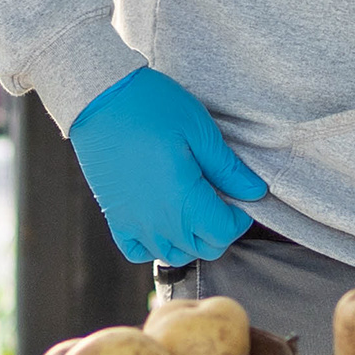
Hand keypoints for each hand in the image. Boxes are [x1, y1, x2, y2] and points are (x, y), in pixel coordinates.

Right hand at [68, 67, 265, 266]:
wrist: (99, 99)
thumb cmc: (152, 108)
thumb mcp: (199, 130)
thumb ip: (227, 168)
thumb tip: (255, 192)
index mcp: (184, 201)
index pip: (223, 232)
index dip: (239, 218)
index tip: (241, 198)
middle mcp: (159, 222)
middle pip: (202, 249)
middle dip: (219, 230)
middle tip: (221, 201)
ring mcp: (135, 222)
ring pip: (173, 255)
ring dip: (191, 241)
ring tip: (195, 211)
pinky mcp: (115, 217)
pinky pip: (137, 251)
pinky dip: (154, 246)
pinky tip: (163, 223)